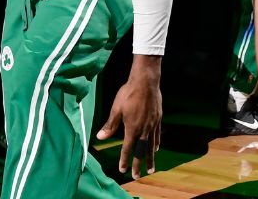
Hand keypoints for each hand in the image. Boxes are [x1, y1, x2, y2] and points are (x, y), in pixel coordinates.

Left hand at [96, 56, 162, 178]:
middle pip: (141, 151)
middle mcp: (144, 129)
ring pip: (151, 145)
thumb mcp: (116, 109)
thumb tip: (100, 136)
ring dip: (150, 158)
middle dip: (138, 164)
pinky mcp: (158, 118)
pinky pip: (157, 135)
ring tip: (151, 168)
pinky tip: (156, 148)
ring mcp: (152, 124)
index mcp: (132, 128)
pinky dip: (156, 143)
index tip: (122, 170)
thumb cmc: (128, 93)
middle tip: (137, 176)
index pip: (127, 148)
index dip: (124, 160)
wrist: (146, 81)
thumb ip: (110, 125)